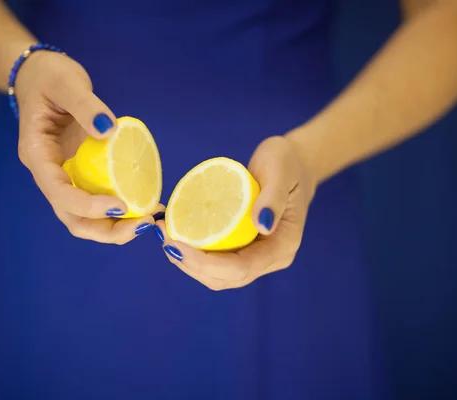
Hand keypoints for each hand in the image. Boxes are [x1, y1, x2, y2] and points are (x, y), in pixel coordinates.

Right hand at [15, 51, 159, 242]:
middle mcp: (50, 174)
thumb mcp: (66, 83)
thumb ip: (86, 105)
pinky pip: (99, 199)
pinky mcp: (81, 174)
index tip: (122, 204)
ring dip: (117, 226)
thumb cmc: (49, 76)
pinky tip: (148, 204)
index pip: (59, 193)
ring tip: (150, 219)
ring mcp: (65, 176)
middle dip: (107, 230)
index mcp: (37, 155)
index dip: (88, 206)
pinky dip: (121, 209)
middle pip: (73, 218)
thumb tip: (110, 130)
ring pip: (86, 217)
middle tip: (144, 224)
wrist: (40, 75)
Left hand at [155, 135, 316, 289]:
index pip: (241, 268)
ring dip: (188, 262)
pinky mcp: (244, 250)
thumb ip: (273, 196)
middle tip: (163, 238)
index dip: (205, 263)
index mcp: (283, 245)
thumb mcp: (280, 170)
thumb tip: (261, 225)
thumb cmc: (286, 163)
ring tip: (164, 236)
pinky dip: (194, 253)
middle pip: (226, 278)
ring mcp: (258, 257)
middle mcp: (271, 259)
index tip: (176, 243)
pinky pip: (216, 262)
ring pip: (218, 276)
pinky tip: (176, 234)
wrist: (293, 165)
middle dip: (191, 264)